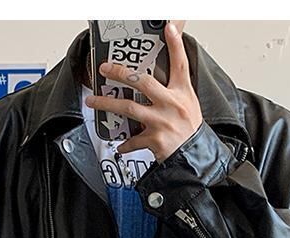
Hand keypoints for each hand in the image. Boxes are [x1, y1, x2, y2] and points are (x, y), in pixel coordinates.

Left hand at [84, 21, 202, 161]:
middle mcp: (171, 105)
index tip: (168, 29)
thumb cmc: (191, 131)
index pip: (180, 63)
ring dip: (107, 103)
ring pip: (128, 108)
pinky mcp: (155, 140)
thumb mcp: (189, 104)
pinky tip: (120, 144)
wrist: (196, 157)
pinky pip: (133, 140)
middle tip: (105, 69)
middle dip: (120, 73)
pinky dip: (125, 144)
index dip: (175, 44)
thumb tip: (154, 79)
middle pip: (142, 82)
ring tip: (93, 101)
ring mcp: (161, 122)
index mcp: (182, 93)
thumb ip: (174, 90)